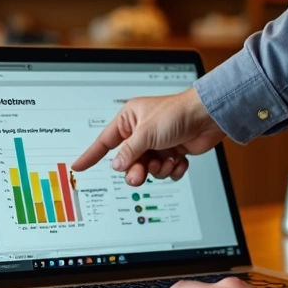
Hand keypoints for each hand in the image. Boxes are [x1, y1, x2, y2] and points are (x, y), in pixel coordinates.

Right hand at [73, 88, 225, 185]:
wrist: (208, 117)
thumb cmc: (177, 113)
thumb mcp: (146, 133)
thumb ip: (129, 152)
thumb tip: (116, 166)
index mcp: (129, 120)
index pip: (105, 142)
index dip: (91, 155)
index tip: (78, 167)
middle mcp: (141, 133)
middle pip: (128, 162)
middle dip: (137, 169)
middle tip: (141, 174)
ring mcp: (157, 144)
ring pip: (147, 169)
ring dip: (158, 169)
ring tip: (167, 160)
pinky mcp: (172, 153)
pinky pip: (165, 171)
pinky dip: (172, 169)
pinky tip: (179, 159)